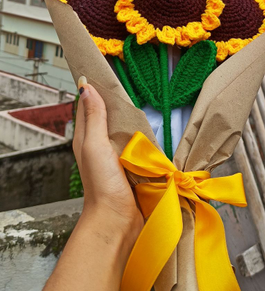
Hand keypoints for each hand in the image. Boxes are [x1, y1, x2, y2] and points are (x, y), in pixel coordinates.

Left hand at [73, 78, 142, 245]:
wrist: (118, 221)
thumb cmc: (102, 184)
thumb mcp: (95, 145)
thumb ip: (94, 117)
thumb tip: (86, 86)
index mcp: (86, 139)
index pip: (88, 106)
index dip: (94, 88)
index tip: (104, 69)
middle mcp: (99, 146)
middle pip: (107, 117)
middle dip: (117, 101)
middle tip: (131, 80)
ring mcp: (116, 158)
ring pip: (123, 131)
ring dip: (133, 119)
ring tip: (144, 99)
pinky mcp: (132, 168)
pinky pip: (137, 146)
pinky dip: (143, 137)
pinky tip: (153, 129)